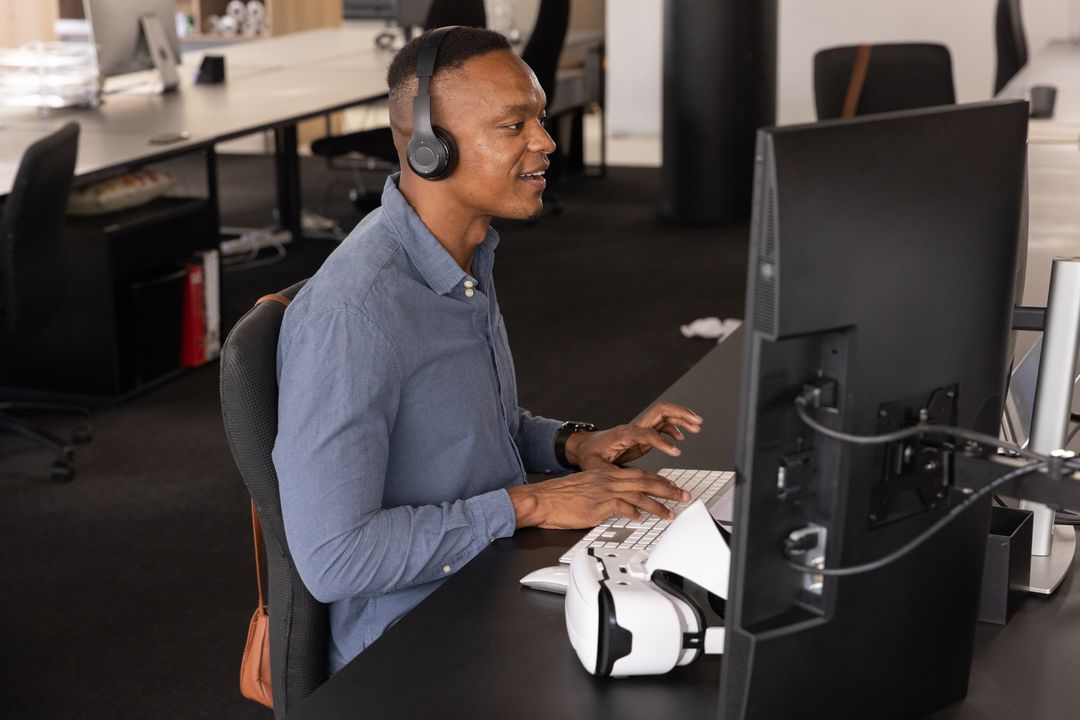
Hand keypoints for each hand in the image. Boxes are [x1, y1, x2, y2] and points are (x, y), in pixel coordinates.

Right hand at [507, 467, 691, 528]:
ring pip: (638, 493)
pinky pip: (622, 506)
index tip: (671, 486)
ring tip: (671, 511)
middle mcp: (607, 479)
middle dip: (667, 488)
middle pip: (644, 481)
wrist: (542, 499)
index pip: (638, 474)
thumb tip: (618, 504)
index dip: (658, 480)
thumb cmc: (559, 497)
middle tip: (683, 495)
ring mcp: (603, 491)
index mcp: (605, 474)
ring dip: (658, 504)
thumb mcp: (585, 489)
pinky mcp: (598, 504)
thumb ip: (603, 493)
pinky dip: (634, 512)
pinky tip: (642, 518)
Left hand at [566, 401, 702, 470]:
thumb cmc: (589, 454)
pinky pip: (662, 425)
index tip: (675, 451)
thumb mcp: (595, 466)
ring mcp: (639, 428)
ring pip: (664, 415)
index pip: (647, 432)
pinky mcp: (642, 433)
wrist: (584, 446)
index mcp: (624, 434)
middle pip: (661, 411)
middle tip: (696, 421)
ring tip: (697, 426)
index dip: (662, 441)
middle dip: (681, 414)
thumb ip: (609, 473)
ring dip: (682, 418)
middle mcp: (634, 427)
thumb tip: (621, 482)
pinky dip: (674, 428)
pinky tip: (682, 437)